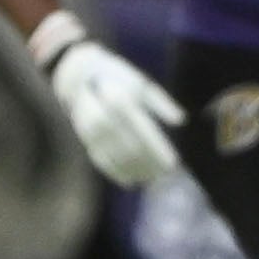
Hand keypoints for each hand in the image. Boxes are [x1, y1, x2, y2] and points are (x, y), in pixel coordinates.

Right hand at [33, 14, 183, 186]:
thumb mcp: (141, 84)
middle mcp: (104, 117)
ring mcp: (91, 130)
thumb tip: (181, 122)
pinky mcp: (85, 138)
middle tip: (166, 175)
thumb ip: (161, 103)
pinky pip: (100, 160)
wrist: (77, 76)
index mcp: (121, 101)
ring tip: (152, 178)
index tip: (174, 164)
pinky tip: (130, 181)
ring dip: (135, 170)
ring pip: (116, 158)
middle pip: (131, 149)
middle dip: (149, 164)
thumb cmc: (118, 79)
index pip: (144, 133)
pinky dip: (116, 173)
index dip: (159, 150)